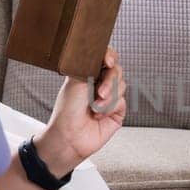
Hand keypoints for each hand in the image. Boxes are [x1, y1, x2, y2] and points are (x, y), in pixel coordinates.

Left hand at [36, 47, 126, 174]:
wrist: (69, 136)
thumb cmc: (67, 110)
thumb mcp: (75, 80)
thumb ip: (90, 64)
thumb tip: (103, 53)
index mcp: (89, 73)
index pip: (106, 58)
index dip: (110, 57)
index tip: (107, 62)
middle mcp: (100, 84)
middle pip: (117, 71)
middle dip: (109, 80)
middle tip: (99, 92)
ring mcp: (110, 98)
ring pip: (122, 86)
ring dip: (107, 98)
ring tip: (94, 108)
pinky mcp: (117, 112)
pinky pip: (121, 102)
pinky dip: (109, 109)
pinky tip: (97, 116)